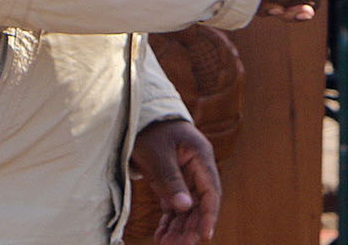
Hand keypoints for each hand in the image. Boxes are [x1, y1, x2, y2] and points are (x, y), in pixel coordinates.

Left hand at [130, 118, 220, 244]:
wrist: (136, 114)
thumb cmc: (149, 129)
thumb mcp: (158, 154)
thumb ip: (171, 180)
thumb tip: (185, 207)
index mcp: (200, 156)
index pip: (211, 191)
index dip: (209, 215)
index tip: (204, 236)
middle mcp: (196, 167)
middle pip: (199, 203)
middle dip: (190, 226)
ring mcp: (184, 174)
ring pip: (187, 207)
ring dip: (179, 227)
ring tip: (167, 244)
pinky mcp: (171, 180)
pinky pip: (174, 204)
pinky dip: (169, 219)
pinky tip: (162, 234)